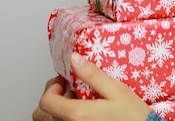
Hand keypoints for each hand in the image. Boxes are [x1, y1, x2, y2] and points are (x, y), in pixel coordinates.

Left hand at [36, 53, 151, 120]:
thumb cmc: (133, 117)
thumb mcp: (116, 90)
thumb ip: (93, 75)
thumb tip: (75, 59)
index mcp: (77, 115)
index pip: (46, 101)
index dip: (51, 88)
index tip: (63, 81)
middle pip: (42, 115)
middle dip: (52, 99)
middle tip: (68, 90)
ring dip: (56, 111)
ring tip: (76, 102)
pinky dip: (64, 119)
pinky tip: (81, 113)